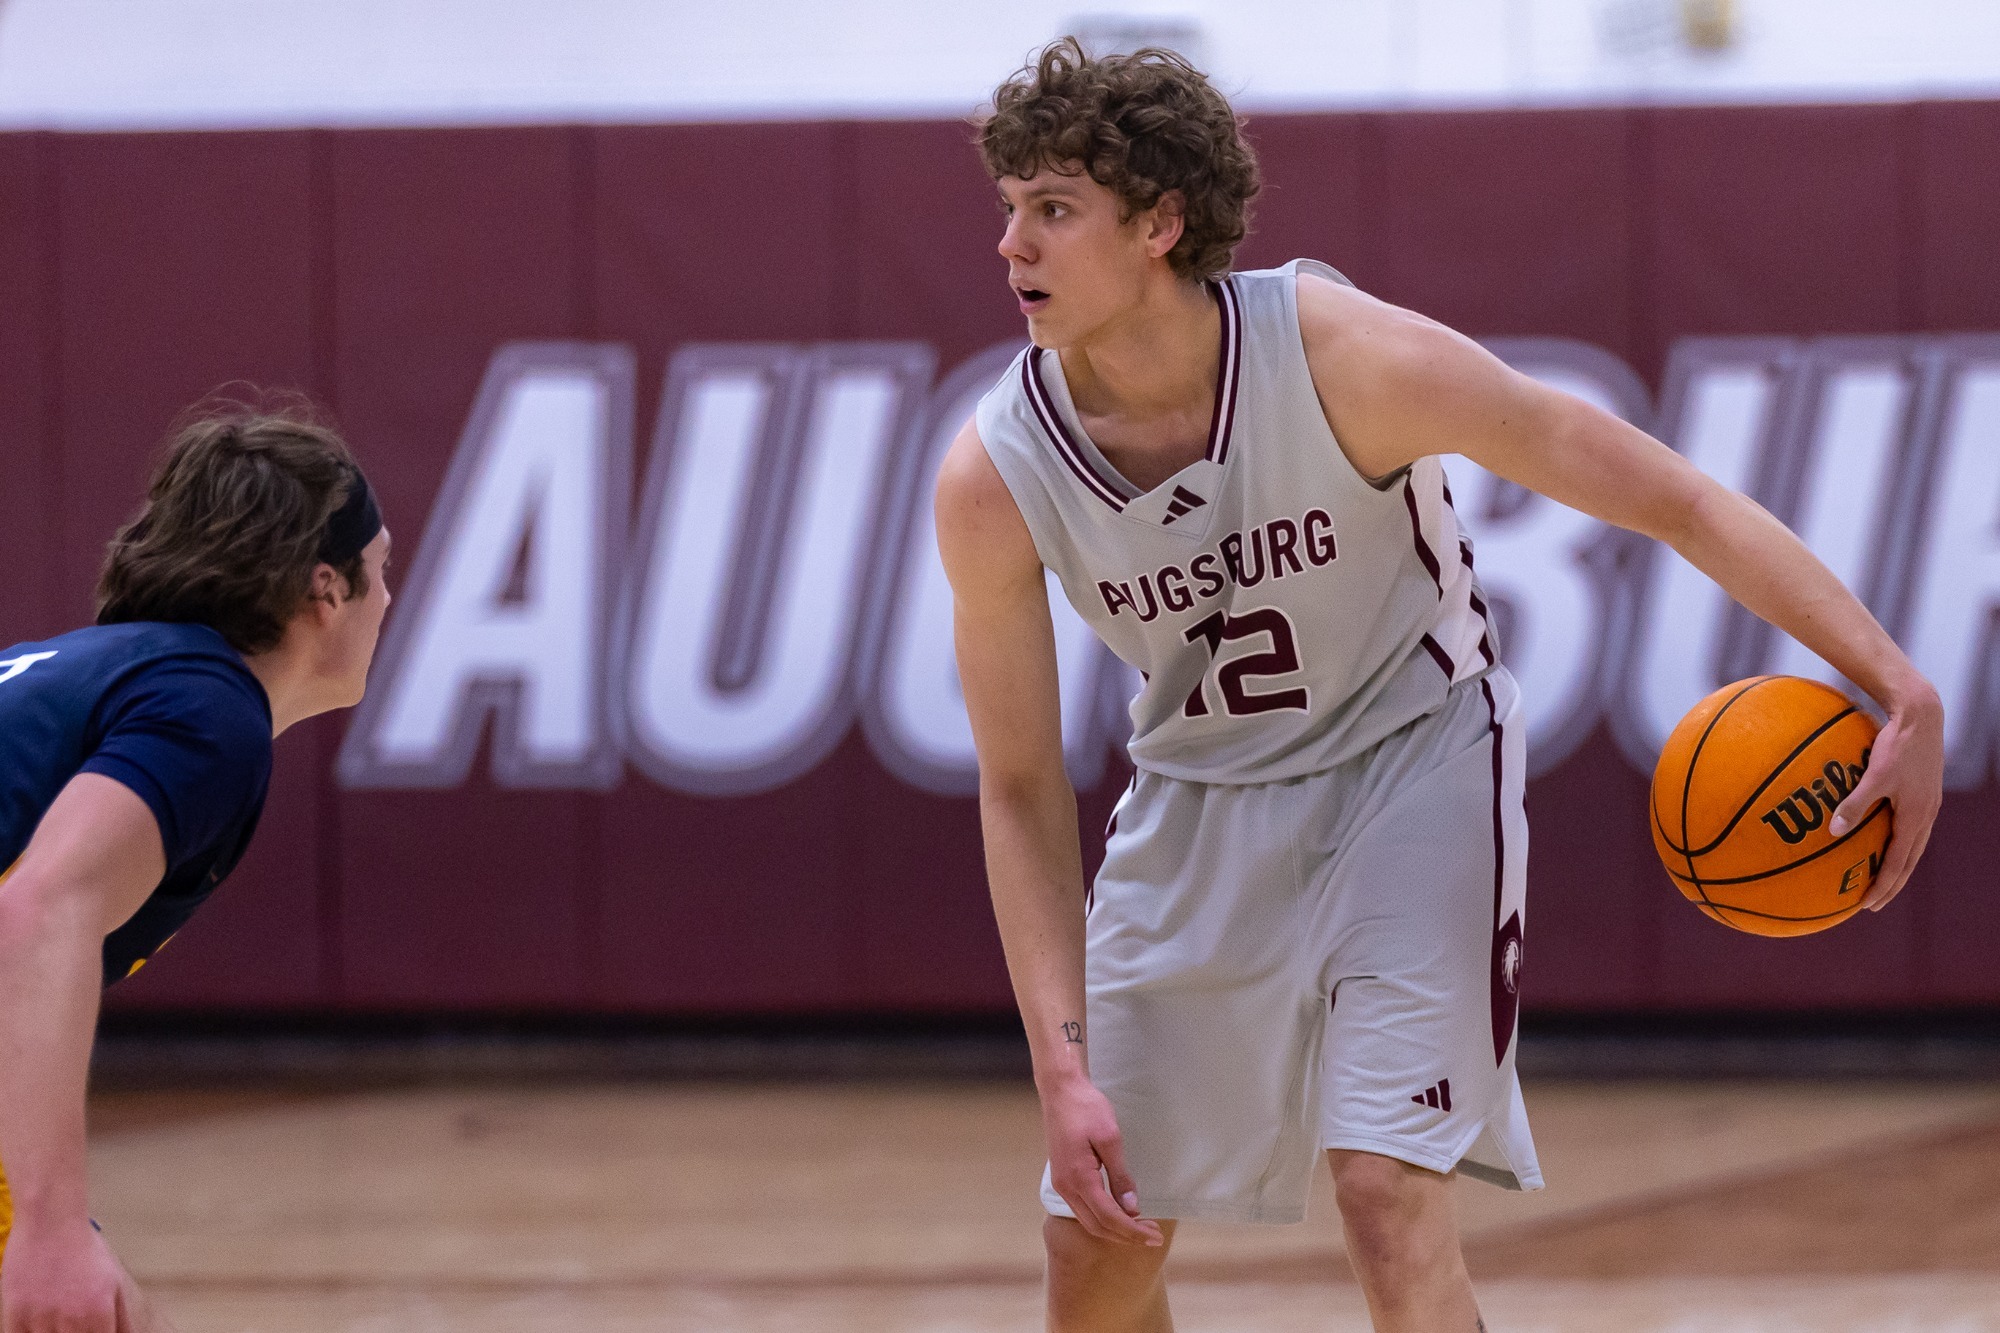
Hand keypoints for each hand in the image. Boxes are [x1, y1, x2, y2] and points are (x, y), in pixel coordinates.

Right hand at [0, 1221, 175, 1332]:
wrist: (51, 1222)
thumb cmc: (83, 1251)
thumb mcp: (112, 1282)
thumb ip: (118, 1316)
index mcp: (99, 1312)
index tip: (91, 1332)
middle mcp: (71, 1319)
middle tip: (70, 1326)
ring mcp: (41, 1318)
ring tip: (55, 1321)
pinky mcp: (15, 1313)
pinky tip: (35, 1326)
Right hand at [1040, 1075, 1162, 1246]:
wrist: (1061, 1091)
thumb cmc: (1086, 1109)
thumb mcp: (1110, 1139)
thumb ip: (1120, 1176)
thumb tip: (1132, 1208)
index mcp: (1079, 1178)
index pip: (1109, 1218)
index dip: (1133, 1231)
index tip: (1155, 1237)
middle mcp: (1066, 1187)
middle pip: (1097, 1226)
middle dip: (1126, 1236)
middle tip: (1153, 1236)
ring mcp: (1062, 1184)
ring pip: (1089, 1220)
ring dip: (1114, 1229)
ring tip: (1140, 1229)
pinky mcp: (1063, 1178)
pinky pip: (1083, 1209)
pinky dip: (1103, 1218)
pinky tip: (1118, 1215)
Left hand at [1831, 683, 1943, 912]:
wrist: (1921, 717)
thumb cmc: (1897, 745)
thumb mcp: (1875, 775)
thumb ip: (1855, 803)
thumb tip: (1834, 831)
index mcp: (1916, 817)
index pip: (1899, 863)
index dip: (1884, 886)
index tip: (1867, 905)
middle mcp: (1925, 816)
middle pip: (1908, 861)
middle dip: (1891, 885)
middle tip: (1872, 904)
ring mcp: (1926, 805)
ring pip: (1911, 846)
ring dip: (1895, 866)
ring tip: (1877, 880)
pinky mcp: (1922, 794)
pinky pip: (1909, 828)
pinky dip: (1896, 843)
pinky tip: (1879, 841)